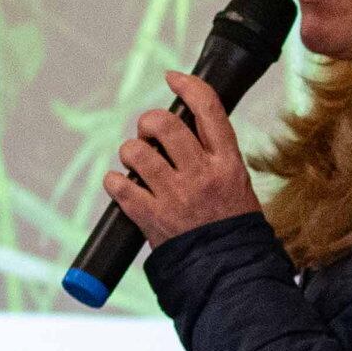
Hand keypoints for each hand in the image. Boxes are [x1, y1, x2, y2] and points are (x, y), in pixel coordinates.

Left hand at [102, 73, 263, 246]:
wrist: (229, 271)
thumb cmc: (231, 226)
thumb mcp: (237, 183)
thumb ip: (213, 155)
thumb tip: (181, 129)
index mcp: (227, 163)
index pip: (208, 109)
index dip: (188, 86)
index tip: (173, 78)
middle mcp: (201, 175)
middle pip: (164, 125)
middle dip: (148, 122)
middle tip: (147, 133)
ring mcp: (175, 196)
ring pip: (136, 152)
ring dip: (130, 152)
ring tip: (136, 163)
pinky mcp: (152, 218)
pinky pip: (120, 186)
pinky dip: (114, 182)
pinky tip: (121, 186)